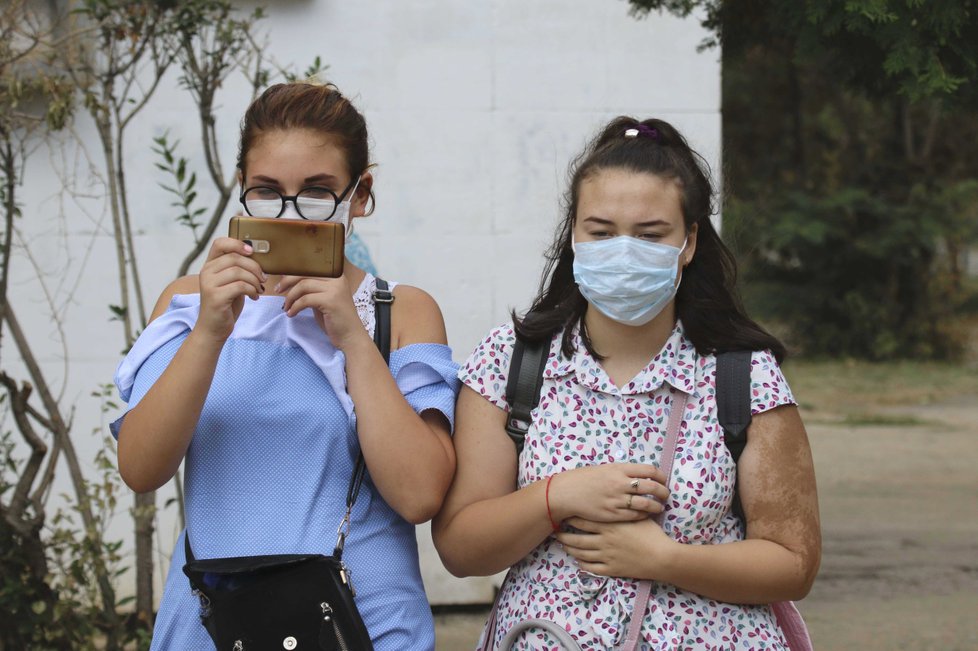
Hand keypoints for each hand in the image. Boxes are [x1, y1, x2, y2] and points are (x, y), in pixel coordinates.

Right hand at [197, 237, 264, 340]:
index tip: (251, 251)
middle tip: (263, 279)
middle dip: (255, 267)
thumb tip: (257, 256)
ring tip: (259, 289)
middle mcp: (206, 272)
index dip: (237, 243)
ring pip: (239, 272)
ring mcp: (209, 284)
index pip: (219, 243)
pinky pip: (240, 286)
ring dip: (255, 281)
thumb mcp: (232, 282)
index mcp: (210, 266)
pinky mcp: (215, 297)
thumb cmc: (226, 304)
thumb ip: (238, 269)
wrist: (214, 328)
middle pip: (235, 258)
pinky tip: (254, 296)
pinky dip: (252, 290)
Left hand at [276, 273, 369, 349]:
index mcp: (336, 275)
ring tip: (287, 307)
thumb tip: (289, 279)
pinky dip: (295, 307)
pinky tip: (292, 314)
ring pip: (303, 286)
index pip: (310, 267)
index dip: (293, 273)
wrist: (350, 336)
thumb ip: (311, 288)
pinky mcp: (331, 301)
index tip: (282, 283)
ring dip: (290, 297)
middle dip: (287, 282)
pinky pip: (305, 300)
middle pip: (305, 273)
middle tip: (277, 291)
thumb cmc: (335, 318)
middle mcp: (337, 278)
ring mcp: (335, 289)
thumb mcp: (323, 298)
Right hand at [549, 463, 668, 524]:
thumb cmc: (584, 479)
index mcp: (619, 469)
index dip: (660, 476)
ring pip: (646, 504)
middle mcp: (620, 483)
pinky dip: (644, 515)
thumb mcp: (604, 469)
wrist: (566, 493)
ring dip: (656, 506)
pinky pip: (635, 516)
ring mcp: (617, 500)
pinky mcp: (613, 514)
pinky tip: (646, 515)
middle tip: (666, 495)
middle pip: (651, 488)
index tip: (663, 480)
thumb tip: (640, 475)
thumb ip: (622, 472)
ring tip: (660, 507)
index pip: (649, 471)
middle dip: (663, 492)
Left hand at [556, 516, 675, 579]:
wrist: (662, 557)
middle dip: (564, 535)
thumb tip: (618, 495)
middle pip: (577, 538)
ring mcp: (606, 556)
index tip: (563, 515)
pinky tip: (578, 561)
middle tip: (555, 532)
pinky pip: (591, 568)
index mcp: (609, 525)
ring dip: (570, 549)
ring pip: (581, 553)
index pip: (582, 520)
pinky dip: (582, 564)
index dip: (570, 518)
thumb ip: (624, 508)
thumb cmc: (652, 533)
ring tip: (563, 545)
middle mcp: (604, 540)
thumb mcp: (637, 515)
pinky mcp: (611, 569)